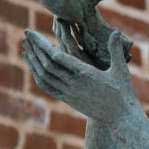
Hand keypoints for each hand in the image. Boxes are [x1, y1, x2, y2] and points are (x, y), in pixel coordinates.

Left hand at [22, 27, 137, 126]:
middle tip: (26, 36)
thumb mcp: (120, 69)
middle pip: (46, 65)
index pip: (56, 56)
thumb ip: (115, 50)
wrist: (119, 117)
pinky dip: (38, 76)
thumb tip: (116, 31)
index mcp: (84, 73)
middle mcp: (73, 83)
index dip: (42, 44)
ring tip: (26, 50)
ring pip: (44, 76)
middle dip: (35, 49)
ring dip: (33, 62)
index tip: (32, 33)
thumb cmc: (122, 92)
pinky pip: (48, 87)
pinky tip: (35, 68)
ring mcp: (69, 93)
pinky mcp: (68, 100)